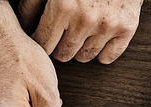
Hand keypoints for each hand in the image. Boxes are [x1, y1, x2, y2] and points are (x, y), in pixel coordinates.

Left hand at [23, 0, 142, 63]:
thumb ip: (31, 4)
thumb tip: (25, 26)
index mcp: (63, 6)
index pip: (43, 43)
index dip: (41, 41)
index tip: (44, 37)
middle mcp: (85, 19)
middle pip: (63, 54)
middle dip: (59, 46)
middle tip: (62, 33)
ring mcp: (107, 25)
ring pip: (84, 57)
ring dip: (79, 49)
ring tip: (79, 34)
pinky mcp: (126, 28)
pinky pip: (108, 57)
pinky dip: (101, 53)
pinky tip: (96, 39)